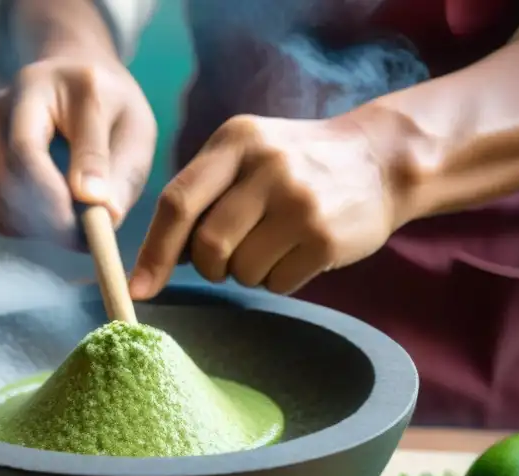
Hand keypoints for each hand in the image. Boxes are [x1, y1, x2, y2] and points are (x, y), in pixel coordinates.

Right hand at [0, 55, 155, 247]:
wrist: (77, 87)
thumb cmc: (112, 111)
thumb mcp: (134, 131)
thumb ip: (121, 171)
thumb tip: (104, 215)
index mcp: (41, 86)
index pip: (25, 150)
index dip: (50, 199)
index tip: (83, 232)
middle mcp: (0, 102)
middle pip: (2, 175)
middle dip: (42, 219)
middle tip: (80, 240)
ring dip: (25, 222)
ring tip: (66, 226)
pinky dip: (4, 219)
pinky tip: (36, 219)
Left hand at [129, 113, 403, 298]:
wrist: (382, 160)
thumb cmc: (296, 166)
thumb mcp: (248, 154)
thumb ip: (202, 194)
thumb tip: (154, 261)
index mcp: (235, 142)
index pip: (177, 202)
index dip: (153, 252)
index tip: (137, 289)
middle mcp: (266, 167)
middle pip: (208, 245)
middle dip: (210, 266)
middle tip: (228, 259)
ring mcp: (299, 202)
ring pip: (241, 271)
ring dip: (248, 273)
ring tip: (274, 244)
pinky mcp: (325, 237)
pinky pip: (277, 283)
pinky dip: (279, 279)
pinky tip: (299, 251)